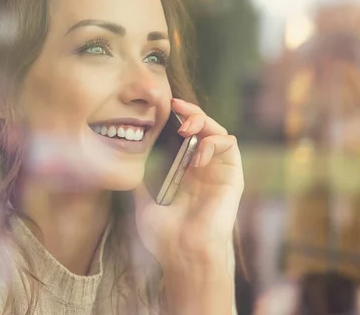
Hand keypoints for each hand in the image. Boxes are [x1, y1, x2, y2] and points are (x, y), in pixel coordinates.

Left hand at [133, 98, 243, 267]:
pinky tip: (197, 154)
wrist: (181, 253)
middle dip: (190, 111)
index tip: (160, 106)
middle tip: (175, 107)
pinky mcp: (232, 176)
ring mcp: (217, 170)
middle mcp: (202, 166)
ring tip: (186, 127)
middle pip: (202, 126)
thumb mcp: (143, 195)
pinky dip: (214, 141)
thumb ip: (140, 172)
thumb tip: (128, 149)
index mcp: (182, 169)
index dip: (175, 116)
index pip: (182, 133)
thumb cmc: (163, 232)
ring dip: (203, 121)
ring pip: (218, 131)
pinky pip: (230, 145)